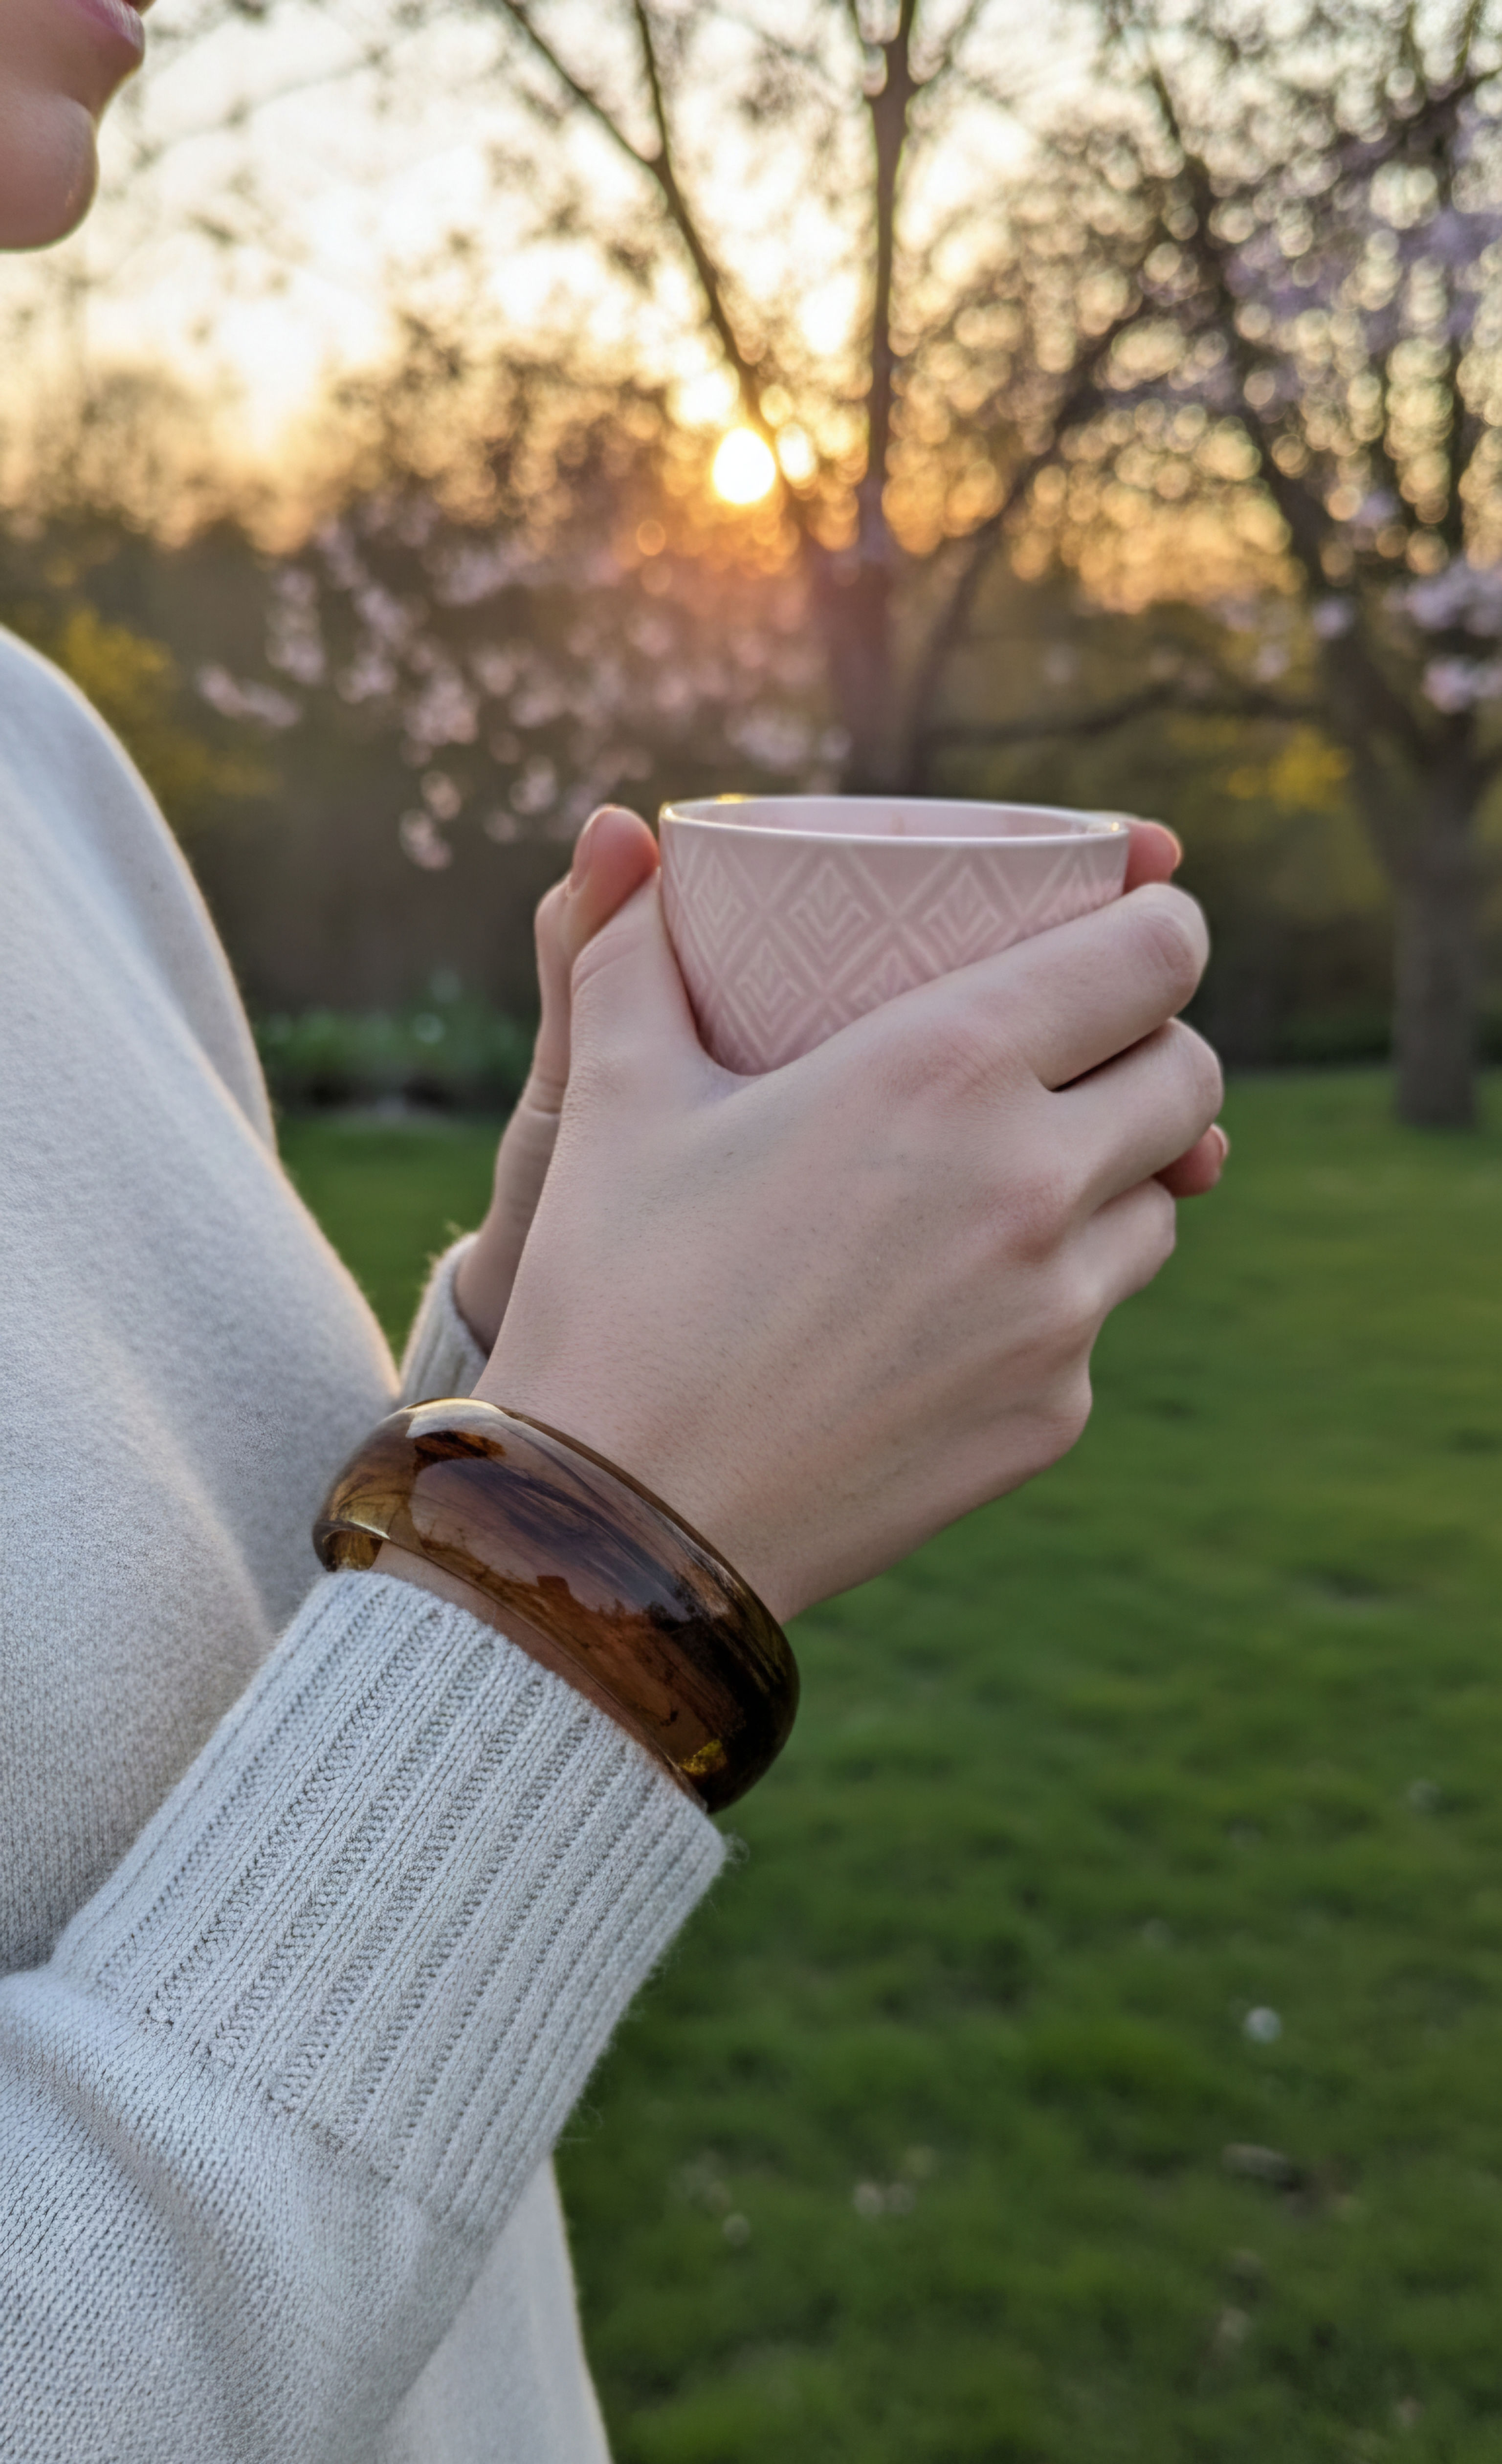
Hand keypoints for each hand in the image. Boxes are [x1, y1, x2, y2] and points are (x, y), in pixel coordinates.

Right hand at [454, 807, 1222, 1349]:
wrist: (621, 1526)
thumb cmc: (614, 1290)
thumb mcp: (611, 1096)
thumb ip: (626, 947)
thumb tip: (622, 833)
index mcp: (946, 1068)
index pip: (1157, 953)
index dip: (1160, 924)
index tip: (1132, 926)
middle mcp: (1034, 1183)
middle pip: (1188, 1076)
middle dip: (1148, 1046)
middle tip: (1074, 1052)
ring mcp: (1059, 1314)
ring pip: (1159, 1205)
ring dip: (1113, 1175)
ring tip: (1009, 1179)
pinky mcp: (1054, 1417)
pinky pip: (1096, 1323)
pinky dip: (1053, 1297)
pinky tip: (953, 1306)